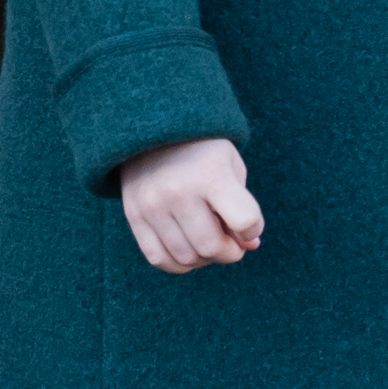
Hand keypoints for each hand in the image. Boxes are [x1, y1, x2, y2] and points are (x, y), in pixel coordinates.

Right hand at [119, 137, 264, 274]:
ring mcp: (152, 205)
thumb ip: (243, 207)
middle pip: (212, 246)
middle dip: (230, 252)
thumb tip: (248, 246)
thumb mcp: (231, 166)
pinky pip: (158, 258)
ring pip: (186, 258)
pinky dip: (179, 264)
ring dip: (205, 258)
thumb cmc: (203, 149)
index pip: (244, 221)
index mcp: (210, 174)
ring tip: (208, 241)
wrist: (153, 124)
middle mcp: (178, 191)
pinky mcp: (134, 215)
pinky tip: (188, 251)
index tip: (249, 224)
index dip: (253, 229)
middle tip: (231, 241)